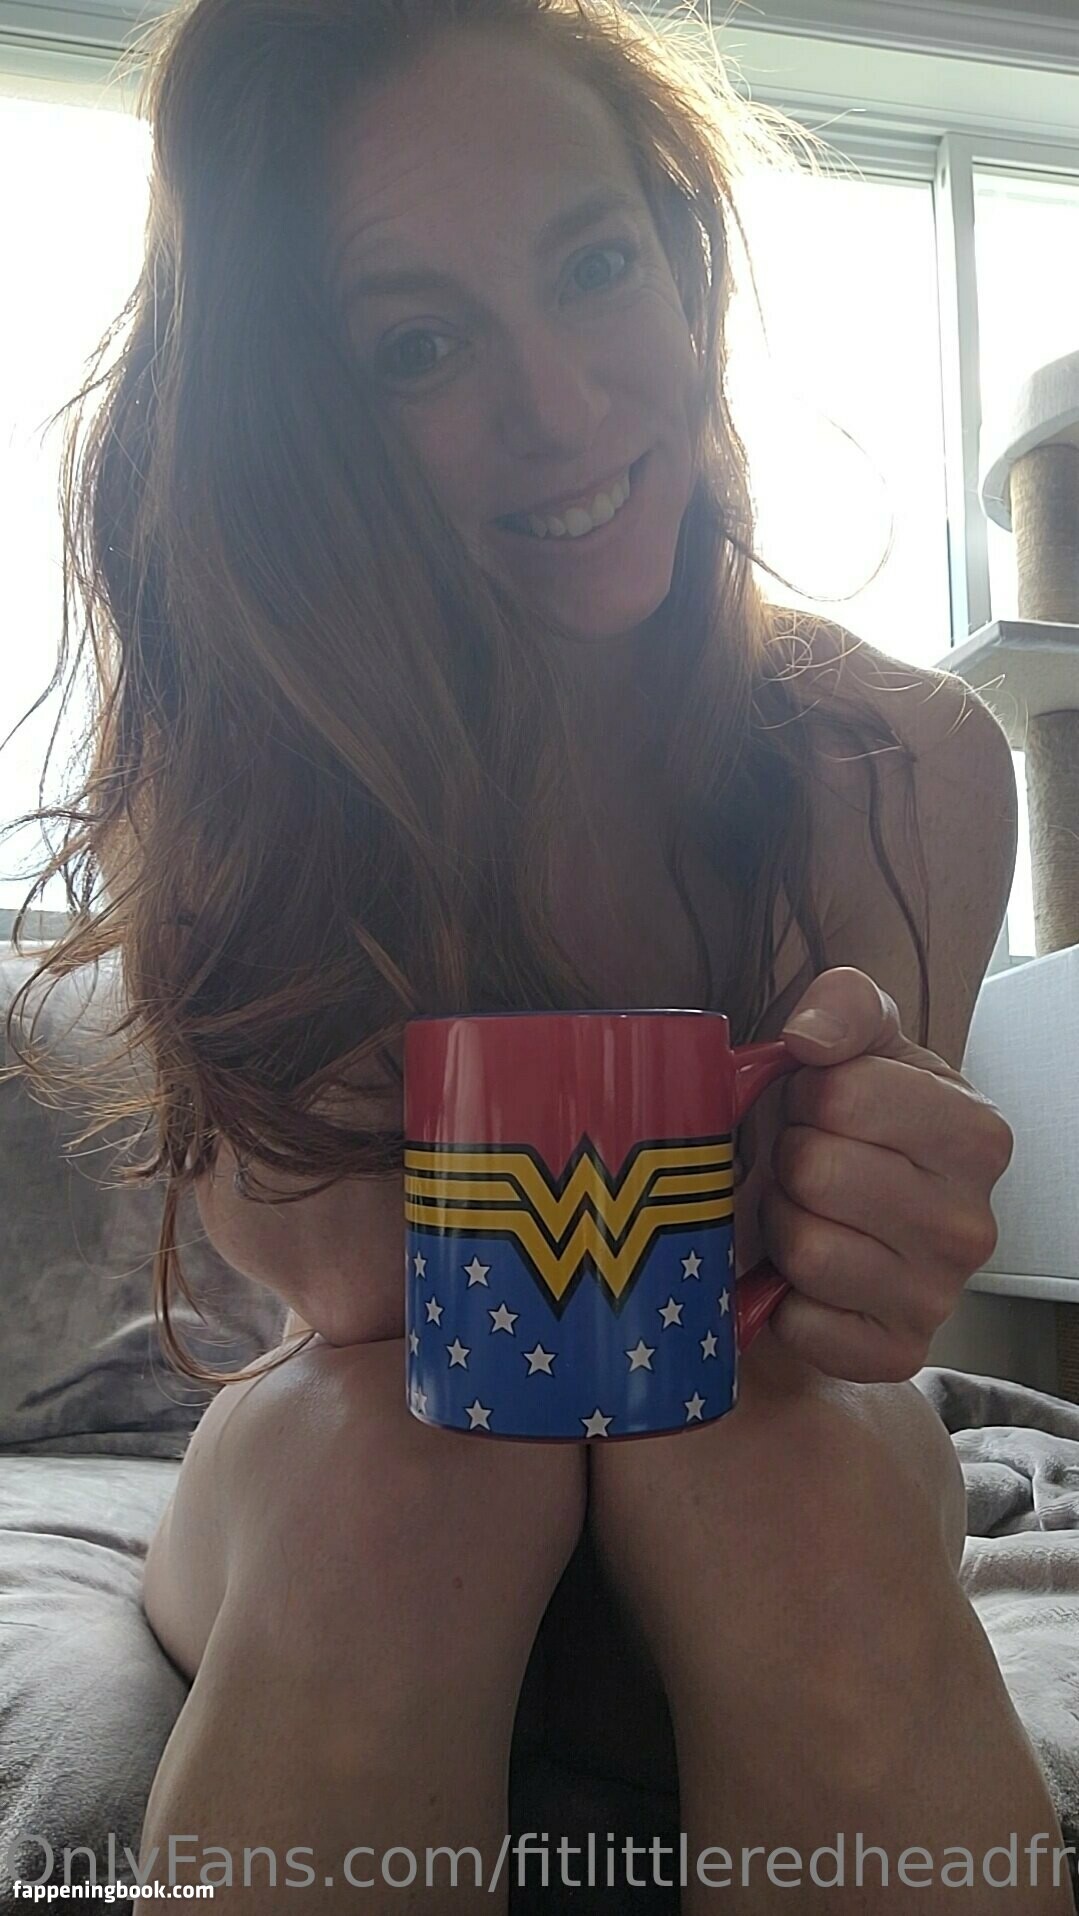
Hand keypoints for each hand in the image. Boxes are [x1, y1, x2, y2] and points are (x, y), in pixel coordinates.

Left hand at [755, 966, 1013, 1383]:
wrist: (838, 1212)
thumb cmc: (846, 1121)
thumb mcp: (857, 1042)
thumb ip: (845, 1005)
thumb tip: (810, 1037)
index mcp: (977, 1134)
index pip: (844, 1094)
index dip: (806, 1093)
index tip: (817, 1106)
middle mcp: (973, 1224)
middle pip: (818, 1171)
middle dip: (789, 1160)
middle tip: (804, 1165)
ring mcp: (938, 1297)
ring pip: (806, 1250)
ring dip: (781, 1226)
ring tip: (804, 1213)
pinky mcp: (894, 1355)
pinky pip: (803, 1325)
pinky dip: (780, 1300)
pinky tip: (801, 1277)